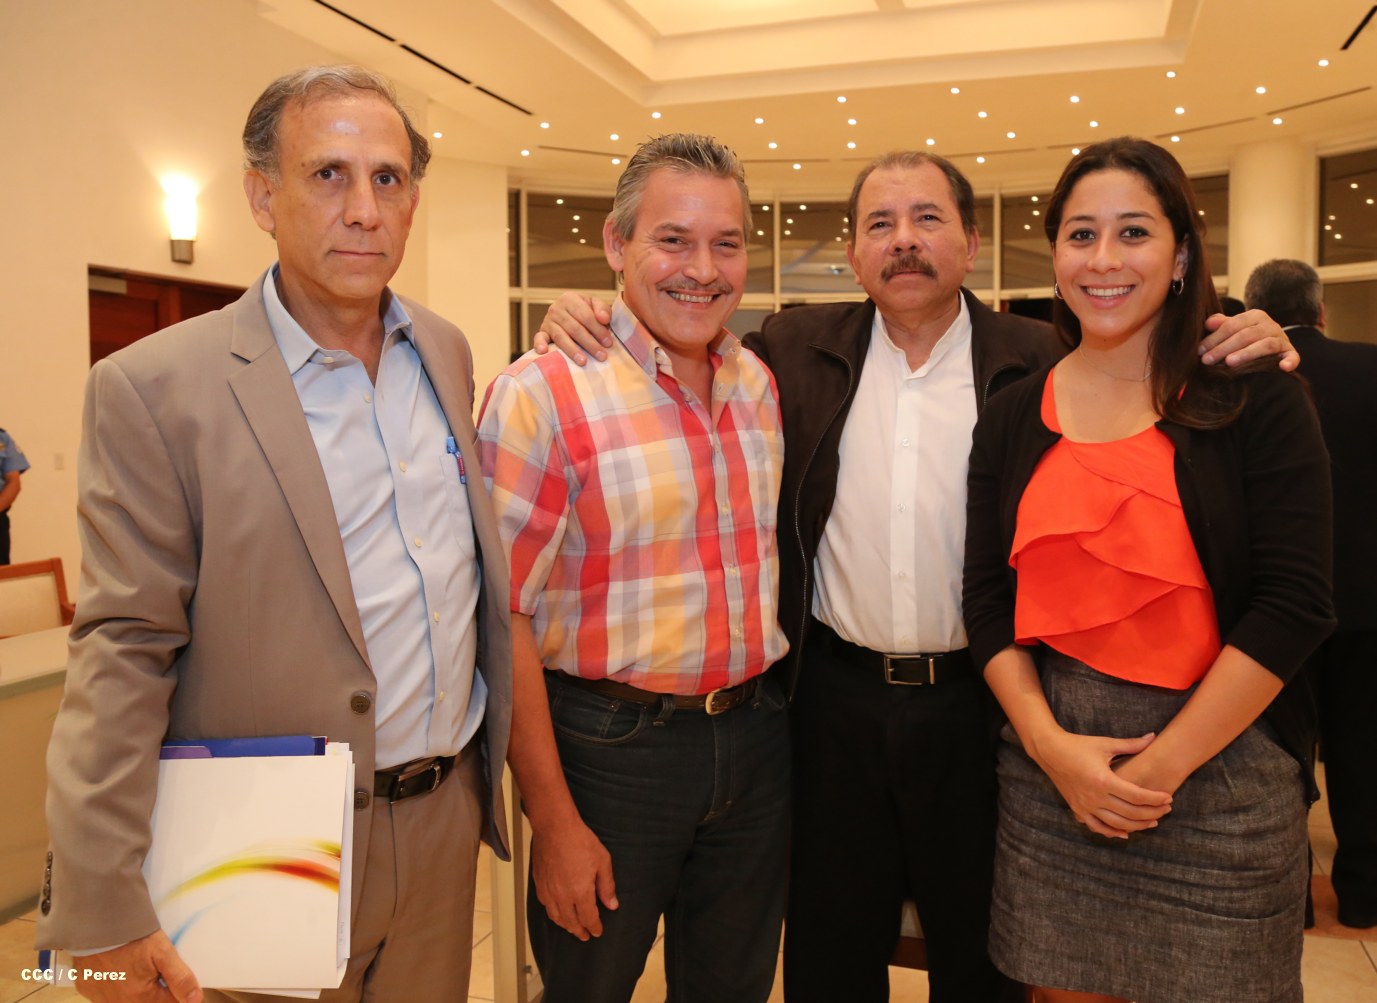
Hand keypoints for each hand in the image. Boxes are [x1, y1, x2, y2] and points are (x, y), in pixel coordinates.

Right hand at [72, 931, 200, 1001]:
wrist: (96, 922)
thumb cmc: (132, 937)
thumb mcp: (162, 952)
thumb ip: (180, 978)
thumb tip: (194, 1000)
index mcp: (140, 998)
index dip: (178, 989)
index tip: (176, 974)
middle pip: (148, 1002)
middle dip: (157, 990)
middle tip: (155, 967)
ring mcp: (100, 998)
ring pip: (127, 1000)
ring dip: (136, 990)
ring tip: (135, 966)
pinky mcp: (87, 989)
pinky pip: (107, 995)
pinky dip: (116, 986)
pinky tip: (118, 969)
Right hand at [530, 817, 617, 939]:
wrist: (555, 828)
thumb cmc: (579, 841)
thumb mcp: (602, 861)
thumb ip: (607, 886)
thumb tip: (612, 905)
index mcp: (580, 893)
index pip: (588, 918)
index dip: (594, 927)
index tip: (598, 932)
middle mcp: (562, 896)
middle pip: (571, 922)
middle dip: (580, 931)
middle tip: (585, 936)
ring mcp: (549, 891)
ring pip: (556, 917)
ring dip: (565, 925)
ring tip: (572, 928)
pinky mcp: (539, 883)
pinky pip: (546, 906)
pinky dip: (553, 914)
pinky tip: (557, 912)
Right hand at [533, 293, 613, 364]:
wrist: (569, 315)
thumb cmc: (585, 312)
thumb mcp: (595, 306)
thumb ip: (603, 310)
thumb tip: (604, 319)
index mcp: (570, 299)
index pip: (586, 316)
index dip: (598, 330)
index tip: (608, 343)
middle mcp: (556, 308)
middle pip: (575, 328)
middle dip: (589, 343)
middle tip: (601, 356)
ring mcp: (547, 321)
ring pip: (561, 337)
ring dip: (572, 350)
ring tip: (583, 361)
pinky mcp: (542, 332)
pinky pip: (539, 338)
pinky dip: (539, 344)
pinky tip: (543, 351)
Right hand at [1031, 730, 1173, 838]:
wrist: (1049, 751)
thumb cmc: (1078, 745)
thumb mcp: (1105, 744)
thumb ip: (1131, 744)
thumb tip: (1153, 736)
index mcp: (1103, 780)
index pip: (1136, 796)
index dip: (1155, 799)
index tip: (1168, 798)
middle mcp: (1095, 797)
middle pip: (1130, 813)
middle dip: (1152, 813)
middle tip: (1166, 809)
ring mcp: (1085, 806)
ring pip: (1117, 824)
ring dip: (1137, 826)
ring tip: (1153, 822)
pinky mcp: (1077, 809)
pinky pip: (1097, 827)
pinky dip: (1112, 833)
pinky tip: (1126, 833)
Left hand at [1200, 309, 1297, 370]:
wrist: (1272, 345)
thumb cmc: (1245, 338)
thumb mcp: (1233, 329)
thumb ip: (1221, 325)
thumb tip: (1208, 323)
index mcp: (1255, 316)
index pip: (1232, 325)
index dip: (1214, 338)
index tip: (1200, 351)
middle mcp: (1270, 325)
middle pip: (1246, 335)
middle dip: (1224, 348)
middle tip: (1207, 360)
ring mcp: (1282, 338)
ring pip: (1265, 345)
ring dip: (1247, 354)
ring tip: (1229, 363)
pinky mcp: (1291, 352)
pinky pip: (1292, 356)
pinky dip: (1290, 361)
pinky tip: (1283, 368)